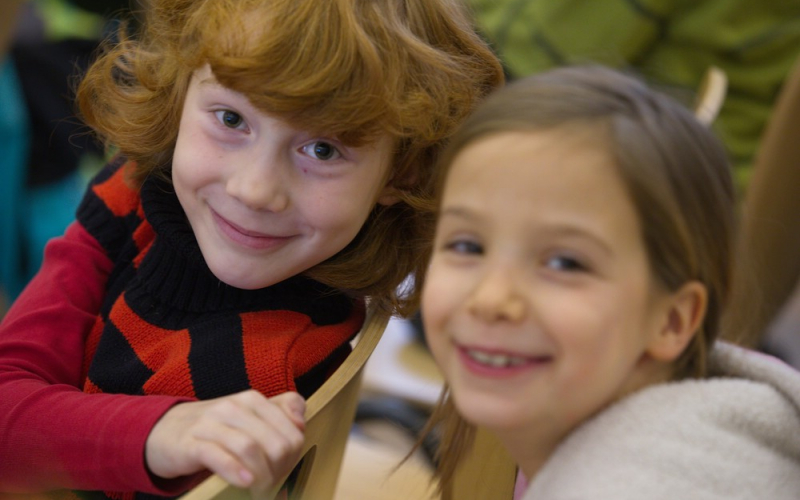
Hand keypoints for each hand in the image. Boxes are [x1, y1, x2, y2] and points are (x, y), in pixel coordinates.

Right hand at [145, 390, 305, 493]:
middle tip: (274, 483)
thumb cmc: (216, 429)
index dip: (295, 452)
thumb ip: (280, 412)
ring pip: (249, 447)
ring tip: (261, 489)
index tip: (287, 468)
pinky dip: (236, 471)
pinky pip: (218, 456)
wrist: (165, 432)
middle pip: (274, 440)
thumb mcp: (248, 417)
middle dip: (281, 468)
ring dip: (262, 474)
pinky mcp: (191, 444)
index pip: (290, 426)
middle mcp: (233, 407)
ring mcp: (211, 424)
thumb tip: (301, 422)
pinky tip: (246, 482)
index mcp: (252, 400)